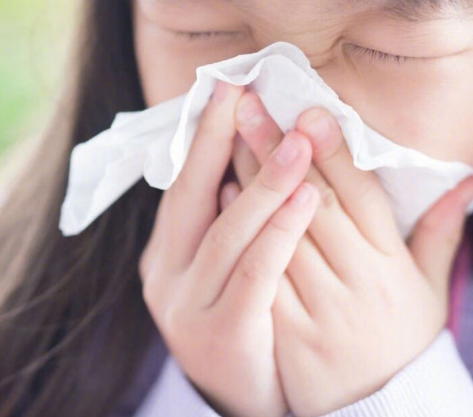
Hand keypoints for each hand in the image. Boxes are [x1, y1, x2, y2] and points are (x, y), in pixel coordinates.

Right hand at [138, 81, 321, 416]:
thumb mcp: (227, 272)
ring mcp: (187, 306)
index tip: (227, 86)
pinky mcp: (220, 333)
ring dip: (262, 181)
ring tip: (296, 140)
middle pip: (192, 197)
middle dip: (218, 141)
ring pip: (227, 233)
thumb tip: (249, 157)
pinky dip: (279, 231)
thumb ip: (230, 219)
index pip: (183, 184)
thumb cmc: (246, 327)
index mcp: (165, 254)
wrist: (248, 406)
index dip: (204, 136)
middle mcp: (165, 275)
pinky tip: (307, 198)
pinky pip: (254, 272)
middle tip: (245, 91)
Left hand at [230, 92, 472, 416]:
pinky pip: (261, 273)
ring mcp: (321, 309)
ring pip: (283, 233)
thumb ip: (440, 233)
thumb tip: (466, 179)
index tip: (308, 109)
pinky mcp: (287, 332)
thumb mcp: (429, 292)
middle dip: (280, 149)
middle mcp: (358, 283)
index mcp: (392, 266)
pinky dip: (242, 232)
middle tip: (251, 103)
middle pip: (314, 204)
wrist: (376, 413)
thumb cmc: (400, 342)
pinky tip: (222, 195)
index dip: (334, 150)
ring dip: (253, 180)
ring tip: (228, 134)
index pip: (361, 196)